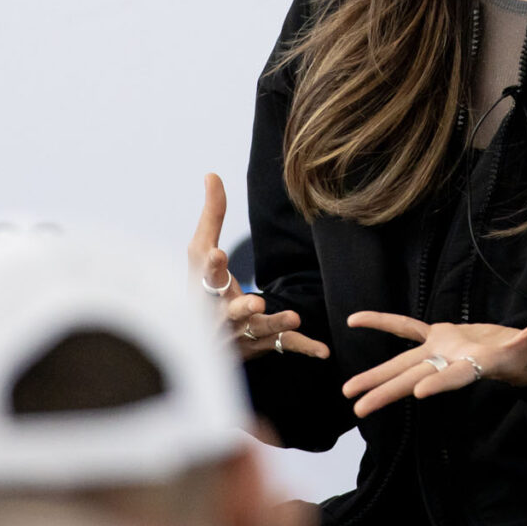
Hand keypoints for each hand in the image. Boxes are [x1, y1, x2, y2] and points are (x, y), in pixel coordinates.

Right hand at [189, 173, 325, 360]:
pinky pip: (286, 346)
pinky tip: (324, 352)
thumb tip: (211, 173)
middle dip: (241, 307)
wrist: (205, 338)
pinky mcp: (263, 343)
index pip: (207, 275)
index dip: (211, 265)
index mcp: (207, 288)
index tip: (217, 254)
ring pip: (260, 328)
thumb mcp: (202, 251)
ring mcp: (244, 331)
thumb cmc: (204, 287)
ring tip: (293, 316)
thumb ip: (212, 214)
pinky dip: (305, 347)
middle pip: (231, 310)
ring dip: (276, 322)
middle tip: (253, 301)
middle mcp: (223, 313)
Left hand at [342, 273, 526, 417]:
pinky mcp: (443, 337)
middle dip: (389, 392)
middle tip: (358, 407)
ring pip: (406, 364)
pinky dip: (383, 323)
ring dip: (377, 377)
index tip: (420, 396)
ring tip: (347, 394)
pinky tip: (354, 320)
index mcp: (484, 363)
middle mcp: (458, 362)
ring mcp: (447, 351)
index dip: (443, 384)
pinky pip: (407, 330)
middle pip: (420, 378)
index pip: (461, 376)